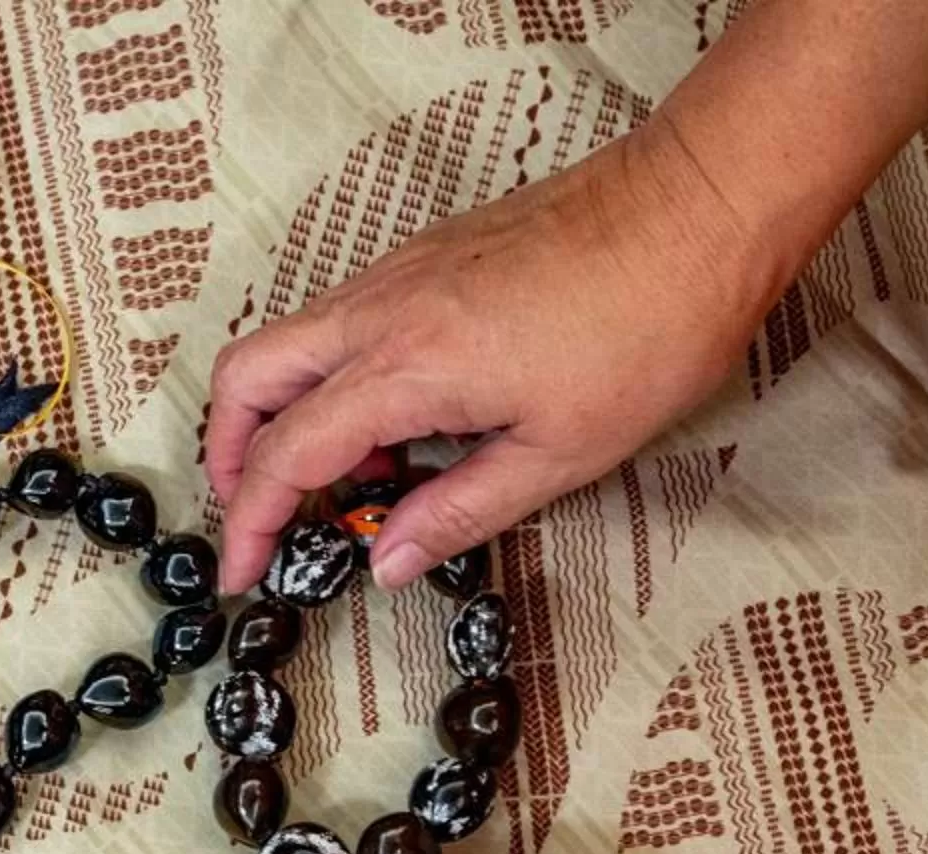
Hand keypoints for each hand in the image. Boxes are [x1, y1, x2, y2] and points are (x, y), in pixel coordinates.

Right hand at [203, 115, 782, 592]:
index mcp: (405, 368)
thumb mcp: (559, 453)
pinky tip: (397, 421)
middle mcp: (380, 310)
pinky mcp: (427, 255)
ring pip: (287, 343)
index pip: (284, 455)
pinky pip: (340, 320)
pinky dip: (332, 378)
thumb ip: (456, 513)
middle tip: (257, 516)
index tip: (240, 571)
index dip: (249, 522)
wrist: (699, 208)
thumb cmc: (650, 324)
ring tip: (350, 479)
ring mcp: (398, 273)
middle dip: (229, 454)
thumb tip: (387, 559)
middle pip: (245, 378)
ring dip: (285, 415)